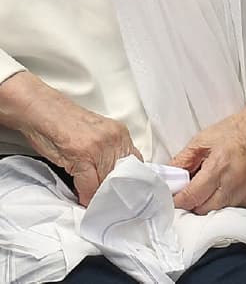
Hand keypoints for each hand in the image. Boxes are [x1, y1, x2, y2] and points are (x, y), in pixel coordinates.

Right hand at [0, 71, 142, 205]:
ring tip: (93, 203)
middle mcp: (113, 138)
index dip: (126, 183)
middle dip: (113, 193)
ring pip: (107, 184)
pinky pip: (89, 187)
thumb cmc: (64, 123)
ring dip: (99, 197)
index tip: (121, 195)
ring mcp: (99, 146)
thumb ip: (109, 151)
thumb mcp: (96, 134)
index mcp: (119, 132)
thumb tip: (114, 178)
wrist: (42, 110)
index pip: (134, 164)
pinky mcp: (82, 155)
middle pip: (122, 177)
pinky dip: (85, 197)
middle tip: (106, 204)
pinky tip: (81, 198)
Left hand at [170, 93, 245, 213]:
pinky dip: (225, 201)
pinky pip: (233, 208)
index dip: (178, 200)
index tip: (173, 198)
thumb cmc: (234, 132)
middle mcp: (234, 184)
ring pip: (217, 211)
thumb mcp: (203, 139)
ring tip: (210, 184)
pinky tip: (226, 185)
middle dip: (193, 202)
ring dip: (209, 202)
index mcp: (219, 166)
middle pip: (203, 209)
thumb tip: (168, 174)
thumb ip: (183, 159)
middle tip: (191, 188)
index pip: (192, 197)